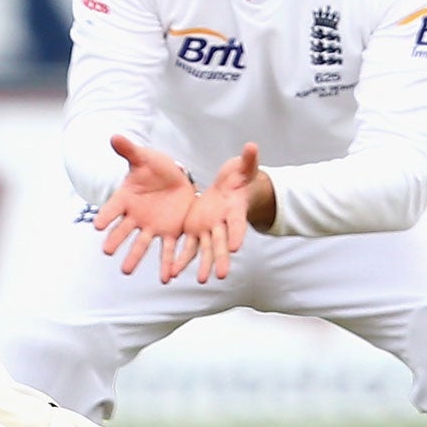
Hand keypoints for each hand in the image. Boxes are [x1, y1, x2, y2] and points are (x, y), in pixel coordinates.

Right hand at [93, 134, 198, 282]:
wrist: (175, 178)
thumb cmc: (155, 167)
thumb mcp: (144, 158)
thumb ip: (129, 150)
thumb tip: (113, 136)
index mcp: (126, 198)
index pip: (112, 208)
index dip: (105, 216)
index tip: (98, 225)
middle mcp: (135, 216)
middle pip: (122, 230)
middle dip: (115, 241)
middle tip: (107, 251)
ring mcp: (151, 226)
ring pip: (141, 244)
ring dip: (134, 257)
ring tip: (125, 271)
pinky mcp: (169, 232)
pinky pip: (167, 249)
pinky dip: (167, 263)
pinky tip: (167, 277)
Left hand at [176, 144, 260, 284]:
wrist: (232, 188)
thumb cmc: (240, 178)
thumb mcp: (243, 167)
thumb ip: (247, 159)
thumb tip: (252, 146)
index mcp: (234, 209)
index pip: (237, 223)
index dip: (237, 234)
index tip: (236, 247)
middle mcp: (222, 223)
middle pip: (222, 243)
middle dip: (221, 258)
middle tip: (220, 275)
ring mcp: (209, 228)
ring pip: (205, 249)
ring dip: (202, 264)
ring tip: (201, 280)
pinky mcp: (196, 229)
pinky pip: (188, 246)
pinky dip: (181, 258)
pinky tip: (173, 272)